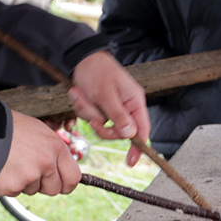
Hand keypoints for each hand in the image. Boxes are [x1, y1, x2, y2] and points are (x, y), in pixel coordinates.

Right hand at [0, 111, 82, 196]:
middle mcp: (46, 164)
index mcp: (56, 148)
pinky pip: (16, 192)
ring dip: (25, 182)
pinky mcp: (12, 187)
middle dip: (44, 185)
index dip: (67, 184)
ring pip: (33, 190)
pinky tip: (3, 168)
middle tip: (30, 171)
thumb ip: (54, 152)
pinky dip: (10, 184)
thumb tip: (62, 170)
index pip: (73, 178)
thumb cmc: (12, 128)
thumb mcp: (41, 133)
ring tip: (13, 163)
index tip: (62, 185)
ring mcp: (29, 177)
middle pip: (54, 189)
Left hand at [68, 50, 150, 165]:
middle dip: (101, 126)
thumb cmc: (97, 71)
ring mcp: (112, 108)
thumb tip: (131, 135)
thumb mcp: (106, 93)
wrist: (80, 59)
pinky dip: (82, 108)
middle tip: (92, 119)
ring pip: (101, 125)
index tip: (131, 161)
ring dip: (88, 113)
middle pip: (118, 132)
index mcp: (134, 102)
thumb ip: (118, 115)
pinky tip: (78, 93)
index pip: (142, 129)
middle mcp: (126, 107)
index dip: (138, 147)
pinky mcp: (100, 108)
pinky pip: (91, 117)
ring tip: (80, 95)